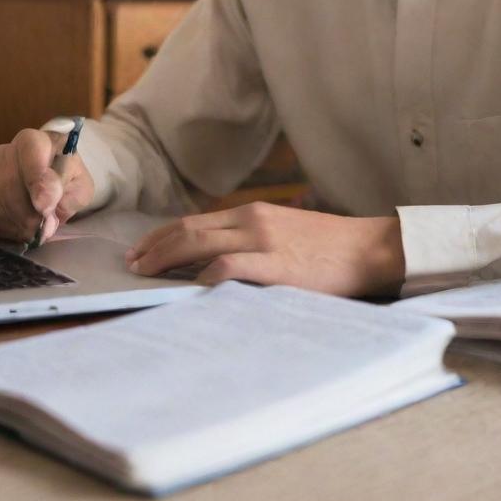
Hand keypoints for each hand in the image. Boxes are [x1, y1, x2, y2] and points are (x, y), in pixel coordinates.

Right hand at [0, 128, 94, 243]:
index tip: (45, 206)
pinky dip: (1, 224)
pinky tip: (17, 230)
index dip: (36, 179)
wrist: (49, 181)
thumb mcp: (80, 187)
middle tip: (40, 230)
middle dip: (26, 211)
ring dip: (13, 221)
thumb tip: (45, 209)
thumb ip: (69, 196)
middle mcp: (7, 150)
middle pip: (9, 180)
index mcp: (37, 140)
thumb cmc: (66, 180)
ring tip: (31, 233)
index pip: (31, 151)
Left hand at [125, 202, 405, 297]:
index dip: (164, 235)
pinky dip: (203, 275)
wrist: (369, 249)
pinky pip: (228, 266)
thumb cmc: (331, 246)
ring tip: (144, 273)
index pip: (197, 221)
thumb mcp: (286, 232)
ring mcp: (263, 241)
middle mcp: (253, 220)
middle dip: (154, 246)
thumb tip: (218, 260)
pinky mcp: (275, 264)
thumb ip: (255, 239)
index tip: (143, 249)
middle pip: (189, 229)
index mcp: (255, 213)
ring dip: (165, 257)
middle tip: (131, 263)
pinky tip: (188, 287)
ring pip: (199, 243)